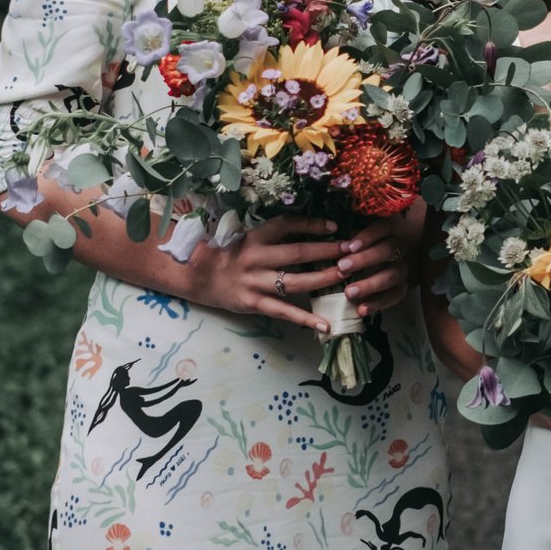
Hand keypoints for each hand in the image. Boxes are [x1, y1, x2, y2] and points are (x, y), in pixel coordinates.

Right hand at [194, 216, 346, 330]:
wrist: (198, 277)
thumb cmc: (230, 256)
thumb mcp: (249, 239)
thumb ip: (275, 237)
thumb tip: (313, 231)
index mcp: (255, 237)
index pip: (287, 225)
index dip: (312, 224)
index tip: (335, 226)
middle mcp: (255, 257)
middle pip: (297, 253)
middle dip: (328, 252)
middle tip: (352, 251)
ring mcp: (254, 282)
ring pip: (295, 281)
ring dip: (323, 280)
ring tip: (346, 279)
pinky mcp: (253, 303)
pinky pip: (284, 312)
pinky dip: (306, 319)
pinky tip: (326, 325)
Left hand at [339, 200, 427, 316]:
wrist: (395, 263)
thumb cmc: (369, 247)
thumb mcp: (363, 236)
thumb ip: (351, 236)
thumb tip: (331, 235)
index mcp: (390, 230)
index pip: (383, 228)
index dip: (367, 236)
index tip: (349, 246)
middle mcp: (400, 248)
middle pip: (387, 250)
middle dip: (364, 259)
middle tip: (342, 267)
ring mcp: (403, 269)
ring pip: (391, 275)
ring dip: (369, 284)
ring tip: (348, 292)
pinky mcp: (403, 288)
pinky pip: (394, 296)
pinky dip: (378, 304)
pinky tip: (361, 309)